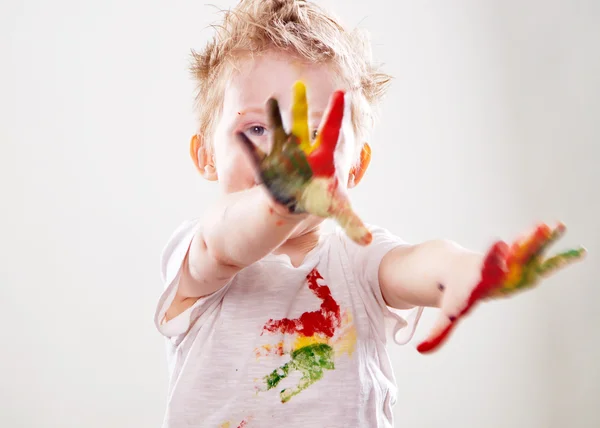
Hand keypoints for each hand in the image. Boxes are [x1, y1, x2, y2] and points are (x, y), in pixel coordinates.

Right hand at [236, 81, 371, 244]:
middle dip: (300, 106)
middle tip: (300, 85)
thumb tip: (369, 242)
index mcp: (323, 157)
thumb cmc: (319, 200)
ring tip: (270, 101)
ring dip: (273, 118)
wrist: (298, 204)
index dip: (337, 113)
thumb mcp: (338, 211)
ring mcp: (284, 157)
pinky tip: (240, 135)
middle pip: (301, 125)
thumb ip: (352, 223)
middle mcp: (303, 152)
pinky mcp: (267, 168)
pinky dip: (247, 146)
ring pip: (278, 133)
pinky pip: (255, 155)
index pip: (331, 131)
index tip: (343, 93)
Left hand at [417, 222, 586, 352]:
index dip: (493, 255)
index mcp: (482, 275)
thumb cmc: (454, 293)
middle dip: (526, 242)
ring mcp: (509, 263)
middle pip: (514, 253)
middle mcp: (499, 265)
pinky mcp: (519, 264)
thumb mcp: (449, 312)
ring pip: (528, 250)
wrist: (452, 268)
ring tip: (557, 225)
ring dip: (541, 239)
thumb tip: (419, 351)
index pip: (488, 264)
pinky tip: (579, 252)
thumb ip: (439, 332)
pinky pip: (541, 260)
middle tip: (539, 227)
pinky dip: (558, 257)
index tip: (500, 242)